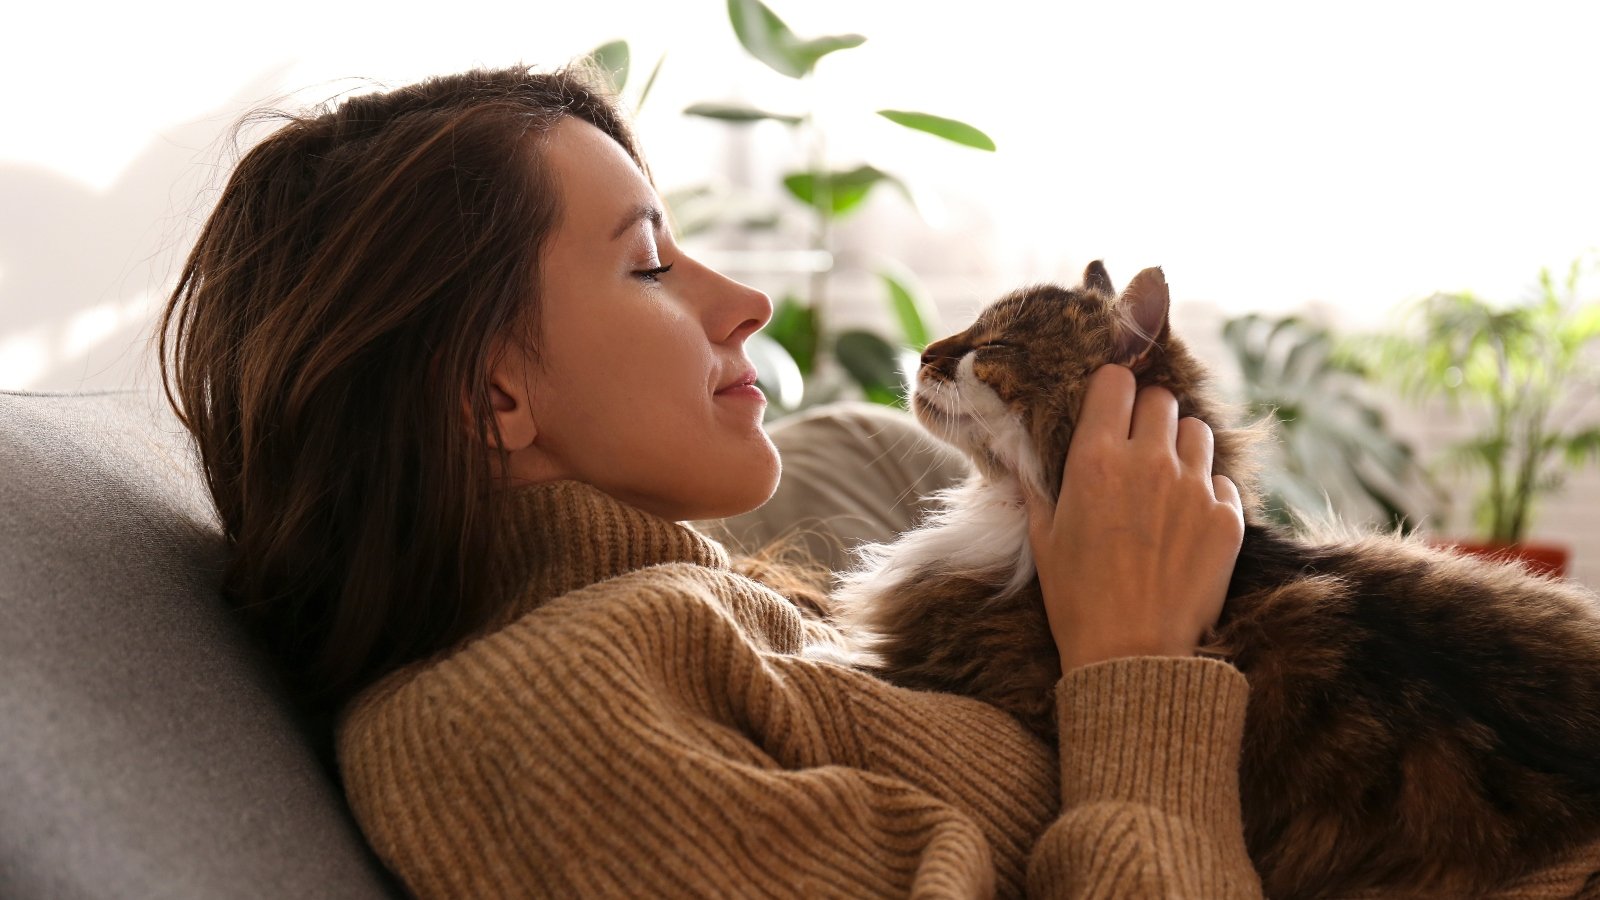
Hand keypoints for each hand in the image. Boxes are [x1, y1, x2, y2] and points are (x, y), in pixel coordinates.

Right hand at [1023, 365, 1243, 672]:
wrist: (1132, 657)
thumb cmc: (1077, 600)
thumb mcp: (1043, 538)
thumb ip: (1036, 484)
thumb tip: (1017, 452)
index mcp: (1095, 459)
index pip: (1115, 381)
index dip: (1111, 390)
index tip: (1109, 407)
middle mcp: (1149, 462)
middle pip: (1160, 399)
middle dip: (1147, 415)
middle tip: (1137, 446)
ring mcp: (1194, 488)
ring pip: (1198, 431)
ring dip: (1181, 447)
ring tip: (1166, 482)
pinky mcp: (1228, 517)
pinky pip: (1222, 480)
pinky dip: (1207, 492)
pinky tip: (1186, 523)